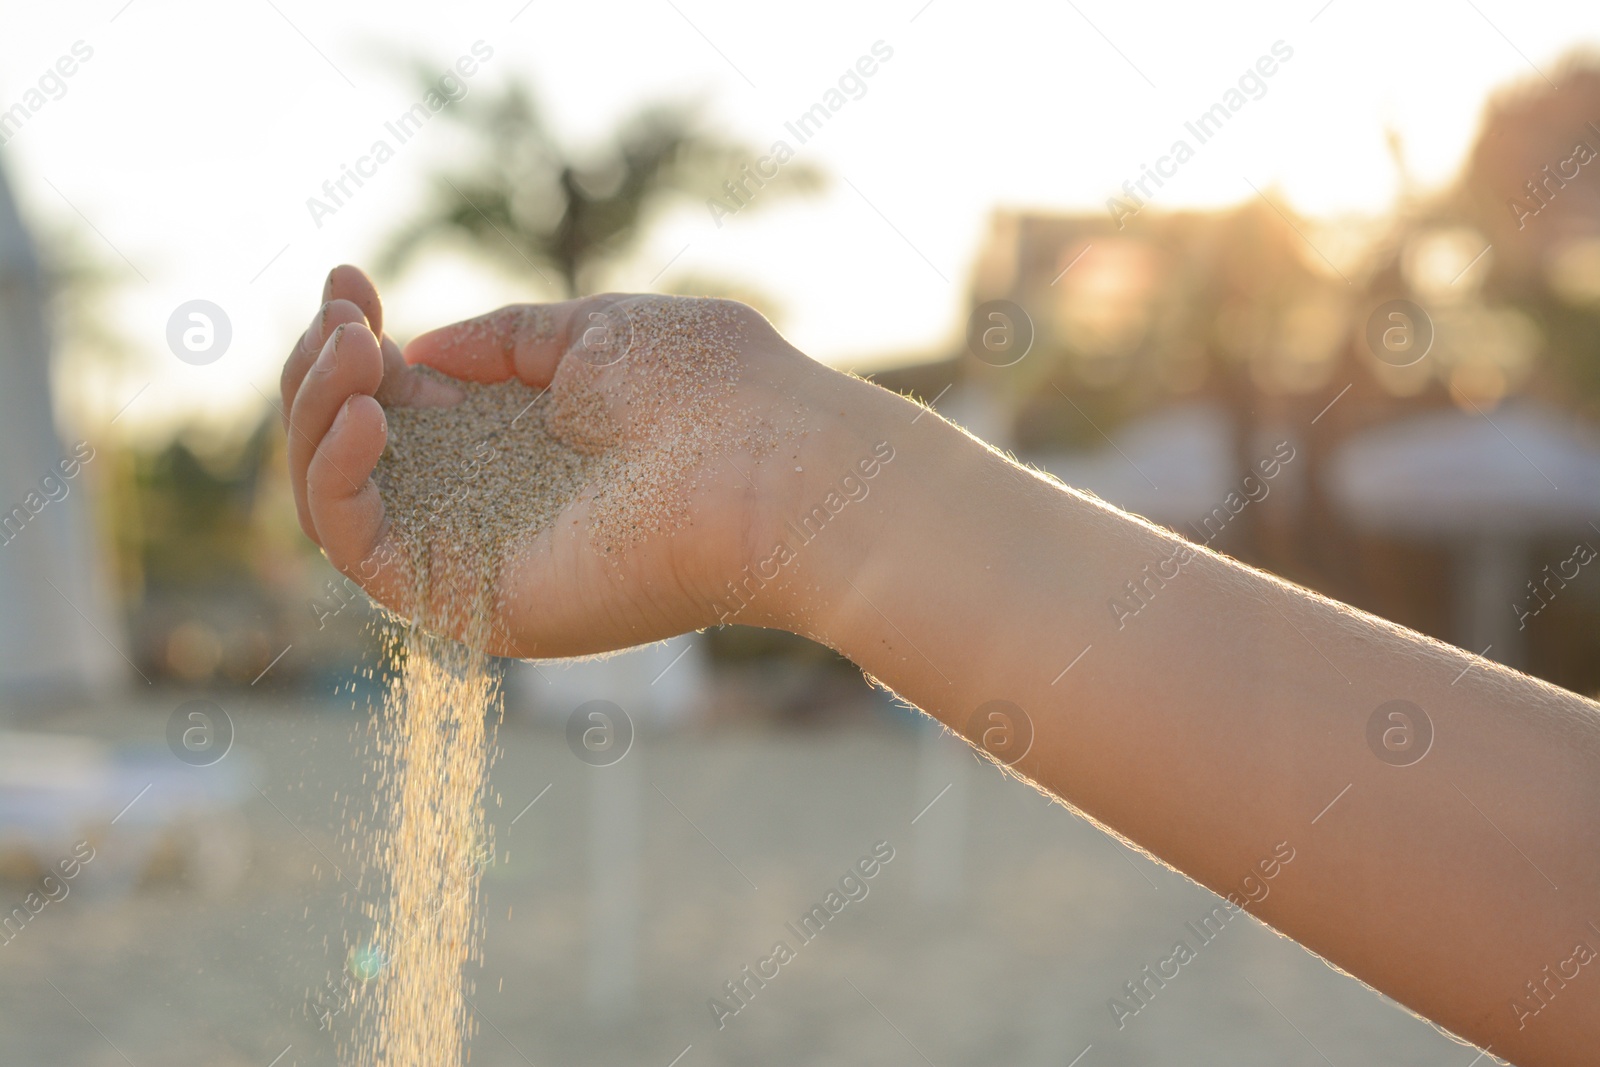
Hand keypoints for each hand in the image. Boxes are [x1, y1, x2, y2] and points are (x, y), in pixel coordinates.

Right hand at [280, 265, 854, 656]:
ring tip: (351, 355)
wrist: (773, 467)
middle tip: (344, 317)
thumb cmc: (707, 391)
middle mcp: (492, 502)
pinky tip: (363, 415)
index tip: (350, 282)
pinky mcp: (470, 603)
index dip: (358, 342)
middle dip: (324, 371)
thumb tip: (421, 352)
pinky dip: (333, 480)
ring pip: (340, 501)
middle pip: (354, 452)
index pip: (404, 402)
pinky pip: (361, 553)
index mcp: (524, 440)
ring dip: (314, 417)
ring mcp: (477, 555)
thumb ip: (504, 342)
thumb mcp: (592, 333)